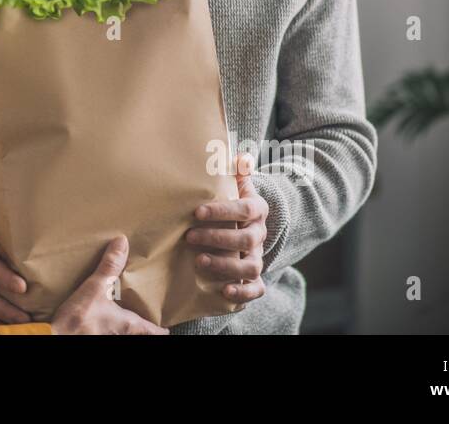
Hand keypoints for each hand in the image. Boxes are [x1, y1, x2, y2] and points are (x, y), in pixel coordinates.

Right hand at [50, 236, 167, 334]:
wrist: (53, 338)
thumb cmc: (77, 320)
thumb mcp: (94, 289)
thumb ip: (109, 267)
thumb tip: (122, 243)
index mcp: (127, 325)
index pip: (154, 332)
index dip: (162, 329)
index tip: (166, 326)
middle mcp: (121, 336)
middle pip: (139, 334)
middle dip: (141, 326)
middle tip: (143, 314)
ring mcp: (106, 338)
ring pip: (122, 335)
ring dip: (123, 326)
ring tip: (120, 315)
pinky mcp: (92, 338)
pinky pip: (105, 333)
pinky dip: (106, 327)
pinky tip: (98, 319)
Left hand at [185, 152, 268, 304]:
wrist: (247, 222)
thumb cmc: (232, 201)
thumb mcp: (235, 183)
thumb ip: (235, 170)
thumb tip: (240, 156)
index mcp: (256, 209)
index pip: (243, 210)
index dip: (221, 212)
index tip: (197, 212)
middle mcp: (259, 234)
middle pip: (246, 240)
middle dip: (217, 239)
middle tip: (190, 237)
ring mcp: (257, 257)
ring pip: (250, 266)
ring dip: (225, 266)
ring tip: (199, 262)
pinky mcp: (254, 277)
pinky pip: (256, 288)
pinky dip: (243, 292)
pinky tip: (224, 292)